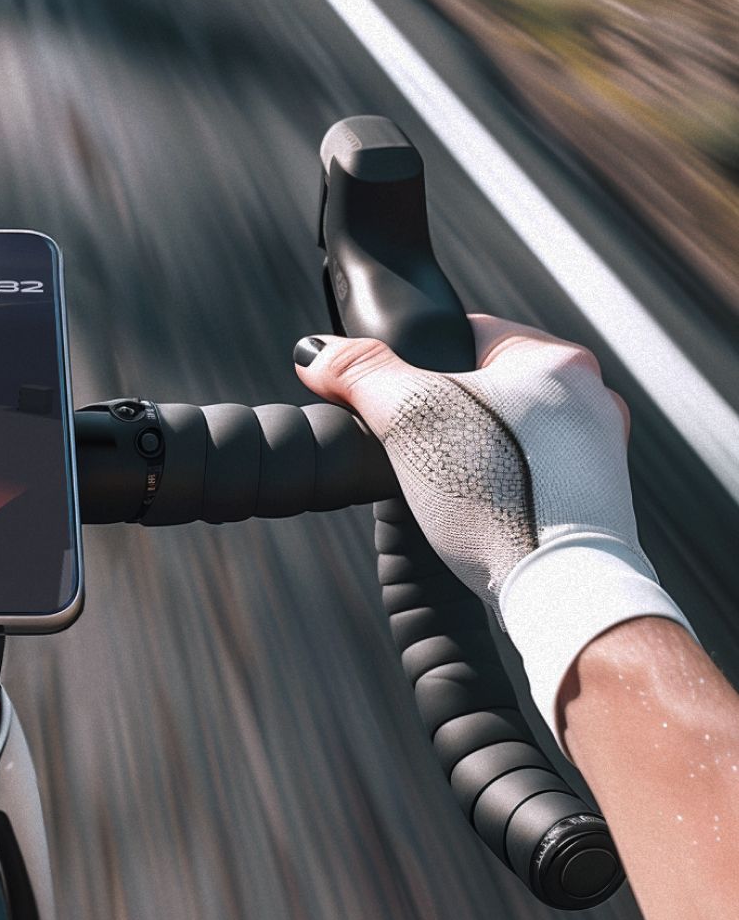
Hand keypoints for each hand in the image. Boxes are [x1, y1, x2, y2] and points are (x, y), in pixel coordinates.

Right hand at [292, 316, 692, 746]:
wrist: (560, 587)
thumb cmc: (500, 498)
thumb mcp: (406, 418)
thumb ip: (358, 372)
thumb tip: (316, 352)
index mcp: (557, 357)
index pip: (470, 332)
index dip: (421, 361)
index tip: (399, 394)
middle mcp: (594, 395)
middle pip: (492, 386)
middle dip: (450, 414)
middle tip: (419, 447)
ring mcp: (602, 449)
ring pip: (515, 432)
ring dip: (478, 452)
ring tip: (450, 483)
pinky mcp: (600, 498)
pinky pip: (537, 475)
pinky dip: (506, 487)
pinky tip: (482, 511)